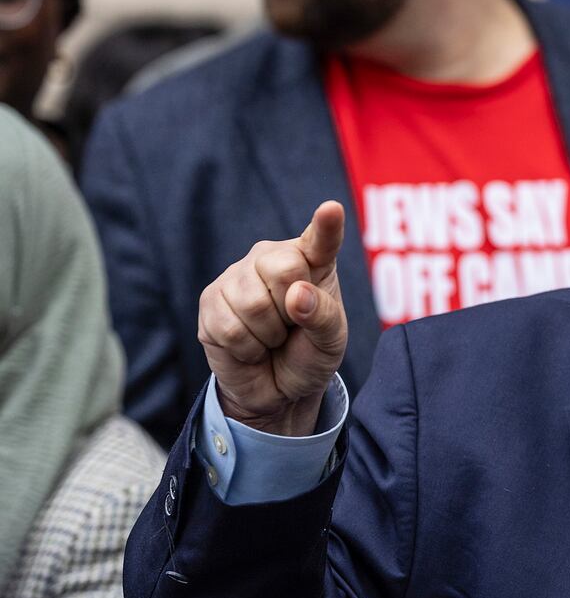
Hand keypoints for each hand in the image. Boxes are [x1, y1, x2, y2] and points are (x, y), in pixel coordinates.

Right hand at [197, 201, 347, 436]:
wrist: (277, 388)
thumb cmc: (309, 353)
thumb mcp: (330, 341)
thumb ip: (323, 316)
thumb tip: (296, 293)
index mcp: (311, 261)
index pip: (320, 240)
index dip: (326, 226)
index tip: (331, 209)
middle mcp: (270, 259)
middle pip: (283, 269)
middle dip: (292, 310)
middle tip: (292, 326)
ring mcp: (236, 278)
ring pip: (253, 304)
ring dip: (269, 335)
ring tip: (271, 338)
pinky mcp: (210, 302)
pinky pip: (229, 327)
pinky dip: (247, 348)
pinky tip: (251, 346)